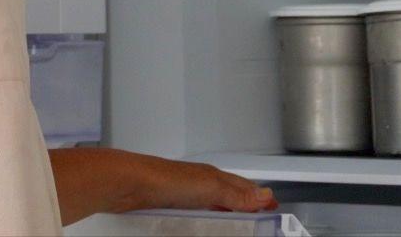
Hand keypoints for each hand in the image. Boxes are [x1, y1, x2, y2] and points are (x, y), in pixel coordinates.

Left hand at [142, 157, 278, 212]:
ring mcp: (183, 193)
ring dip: (225, 211)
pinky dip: (203, 218)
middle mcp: (199, 182)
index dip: (259, 196)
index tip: (272, 206)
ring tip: (234, 221)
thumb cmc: (165, 179)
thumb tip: (265, 195)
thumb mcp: (209, 188)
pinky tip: (200, 224)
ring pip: (210, 203)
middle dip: (245, 203)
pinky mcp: (168, 205)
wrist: (128, 184)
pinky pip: (192, 212)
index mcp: (213, 176)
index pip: (243, 186)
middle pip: (228, 193)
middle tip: (258, 214)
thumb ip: (237, 194)